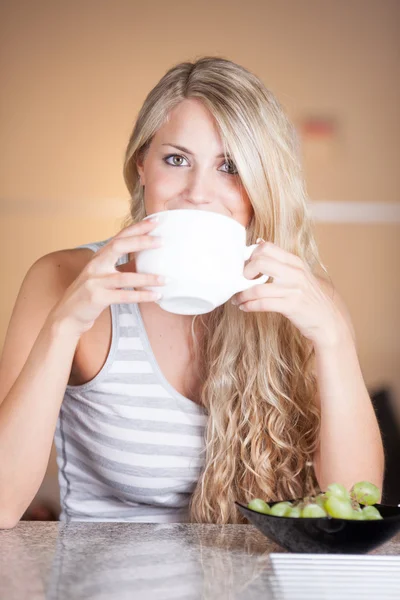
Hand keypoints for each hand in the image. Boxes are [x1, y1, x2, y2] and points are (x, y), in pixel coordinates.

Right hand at [50, 218, 164, 336]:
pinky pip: (124, 296)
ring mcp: (95, 281)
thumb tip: (146, 259)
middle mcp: (96, 265)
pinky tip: (155, 296)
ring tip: (165, 279)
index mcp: (99, 257)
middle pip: (119, 246)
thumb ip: (123, 267)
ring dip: (148, 278)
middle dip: (141, 242)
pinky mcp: (97, 298)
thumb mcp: (105, 275)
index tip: (155, 222)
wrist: (68, 315)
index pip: (119, 236)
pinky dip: (141, 296)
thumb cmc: (91, 293)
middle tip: (162, 241)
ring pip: (125, 277)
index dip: (137, 228)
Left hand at [231, 241, 346, 346]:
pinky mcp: (291, 306)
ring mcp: (293, 289)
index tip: (245, 266)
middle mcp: (295, 273)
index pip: (267, 247)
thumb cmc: (311, 298)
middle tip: (240, 281)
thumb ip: (281, 260)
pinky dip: (249, 305)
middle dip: (244, 272)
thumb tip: (259, 241)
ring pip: (257, 287)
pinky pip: (262, 303)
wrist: (329, 321)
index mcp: (295, 262)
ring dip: (241, 295)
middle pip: (260, 262)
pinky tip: (244, 307)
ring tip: (236, 299)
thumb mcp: (301, 274)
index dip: (250, 255)